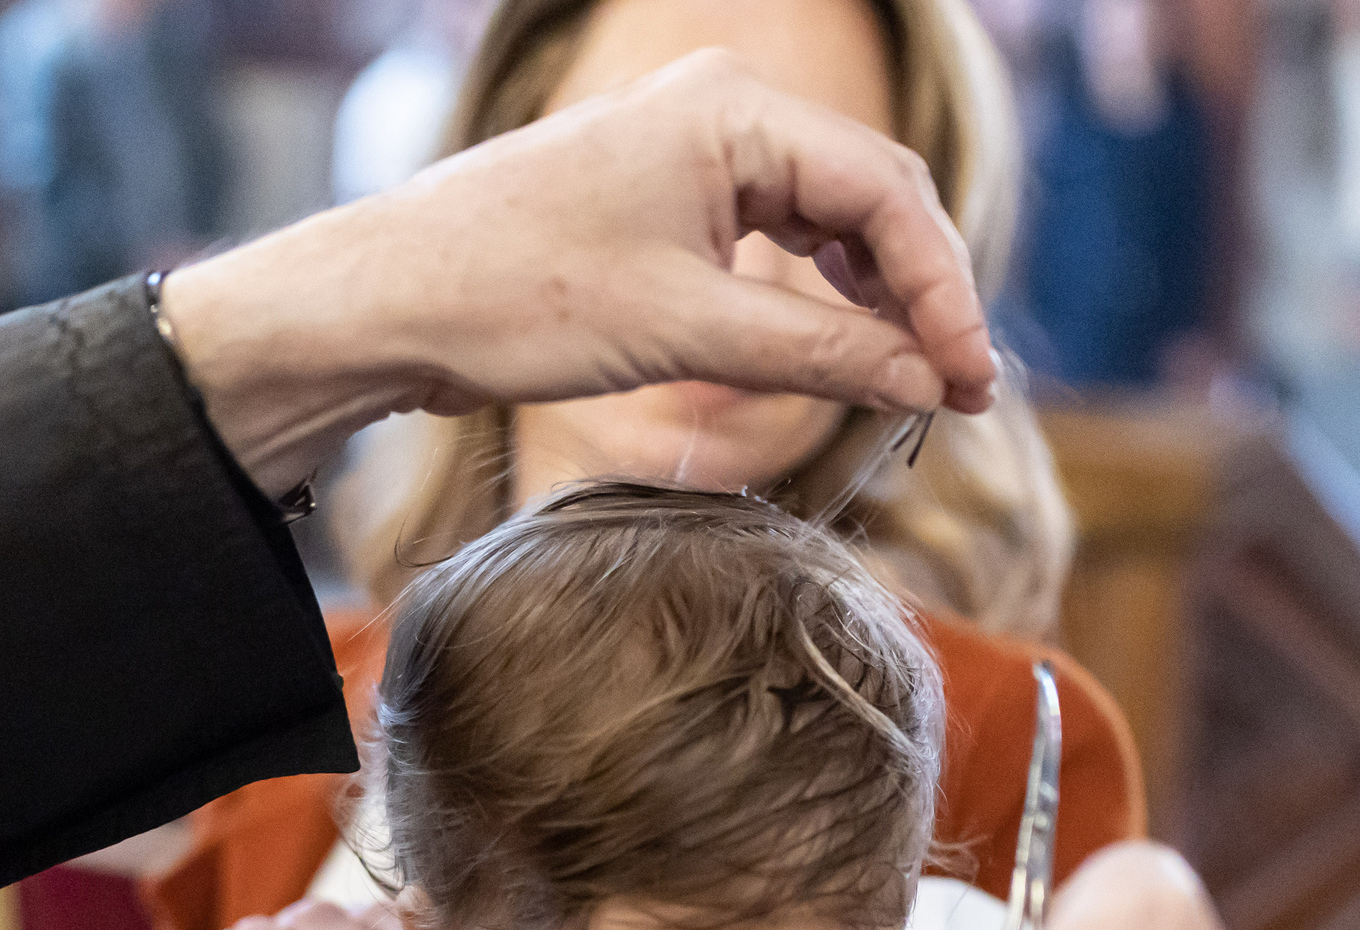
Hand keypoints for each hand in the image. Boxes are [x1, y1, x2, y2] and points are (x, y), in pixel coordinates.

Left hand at [159, 49, 995, 493]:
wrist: (386, 303)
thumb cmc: (513, 296)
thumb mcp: (686, 333)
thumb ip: (821, 355)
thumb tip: (929, 385)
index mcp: (733, 110)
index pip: (888, 195)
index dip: (945, 294)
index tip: (973, 381)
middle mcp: (722, 112)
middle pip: (873, 198)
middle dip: (924, 295)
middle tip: (965, 389)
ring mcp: (694, 152)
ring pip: (830, 219)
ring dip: (879, 299)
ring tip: (918, 381)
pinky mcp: (667, 200)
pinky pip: (778, 237)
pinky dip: (821, 296)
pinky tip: (846, 348)